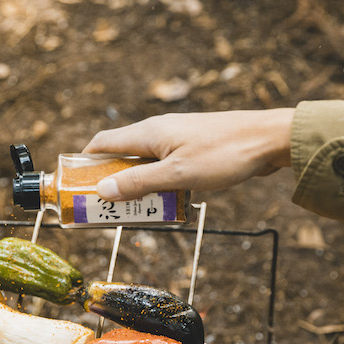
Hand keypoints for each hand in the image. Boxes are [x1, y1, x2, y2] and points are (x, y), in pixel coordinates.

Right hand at [81, 109, 295, 200]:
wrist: (269, 139)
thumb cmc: (224, 154)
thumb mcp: (176, 176)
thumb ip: (139, 183)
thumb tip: (102, 190)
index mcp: (148, 133)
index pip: (102, 143)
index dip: (84, 163)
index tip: (74, 186)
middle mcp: (158, 131)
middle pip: (121, 155)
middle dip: (109, 181)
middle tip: (105, 209)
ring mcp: (177, 139)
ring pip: (145, 163)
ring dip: (136, 186)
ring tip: (135, 212)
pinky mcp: (193, 148)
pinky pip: (165, 167)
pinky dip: (158, 184)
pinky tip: (166, 202)